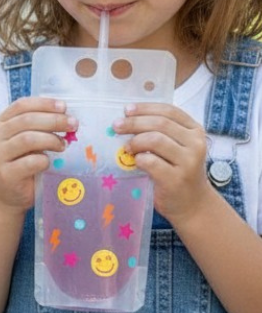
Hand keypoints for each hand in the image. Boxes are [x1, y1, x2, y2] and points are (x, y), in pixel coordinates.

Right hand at [0, 96, 76, 211]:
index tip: (64, 107)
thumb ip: (38, 128)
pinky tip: (50, 162)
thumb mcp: (26, 141)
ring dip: (51, 140)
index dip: (44, 104)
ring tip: (63, 145)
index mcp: (1, 123)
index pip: (21, 105)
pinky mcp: (6, 174)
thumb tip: (66, 116)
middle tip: (73, 124)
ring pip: (28, 139)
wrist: (7, 194)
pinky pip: (30, 162)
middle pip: (27, 120)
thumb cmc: (22, 163)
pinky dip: (45, 160)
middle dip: (54, 120)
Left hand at [114, 103, 207, 221]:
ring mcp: (189, 162)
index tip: (126, 110)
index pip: (169, 110)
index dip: (145, 108)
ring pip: (156, 140)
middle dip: (134, 122)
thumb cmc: (178, 171)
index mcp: (195, 131)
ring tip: (127, 148)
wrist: (193, 204)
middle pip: (160, 123)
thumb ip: (161, 132)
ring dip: (136, 141)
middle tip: (116, 126)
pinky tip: (136, 162)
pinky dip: (139, 159)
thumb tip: (127, 117)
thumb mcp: (177, 147)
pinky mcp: (177, 179)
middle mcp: (196, 144)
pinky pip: (151, 162)